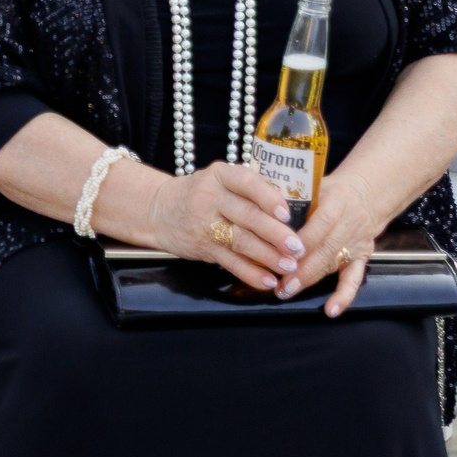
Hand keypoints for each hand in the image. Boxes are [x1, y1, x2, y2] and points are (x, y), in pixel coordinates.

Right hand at [124, 161, 300, 290]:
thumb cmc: (202, 193)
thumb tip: (298, 210)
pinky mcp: (202, 248)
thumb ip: (252, 190)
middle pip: (247, 216)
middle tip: (298, 247)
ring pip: (240, 241)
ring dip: (267, 256)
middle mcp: (210, 197)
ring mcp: (204, 224)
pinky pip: (230, 262)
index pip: (246, 183)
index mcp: (221, 175)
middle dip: (275, 234)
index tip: (287, 214)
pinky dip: (250, 273)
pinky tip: (268, 281)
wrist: (158, 210)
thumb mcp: (221, 180)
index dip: (268, 198)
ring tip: (289, 266)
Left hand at [281, 173, 393, 315]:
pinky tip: (331, 311)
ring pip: (333, 264)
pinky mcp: (363, 257)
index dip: (301, 241)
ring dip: (310, 280)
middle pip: (324, 249)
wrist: (364, 194)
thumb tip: (257, 209)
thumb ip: (290, 197)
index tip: (280, 253)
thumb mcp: (311, 185)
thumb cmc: (328, 190)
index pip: (319, 224)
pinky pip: (354, 279)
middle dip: (301, 268)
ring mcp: (356, 243)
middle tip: (278, 283)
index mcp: (336, 203)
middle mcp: (349, 224)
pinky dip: (343, 296)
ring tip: (286, 292)